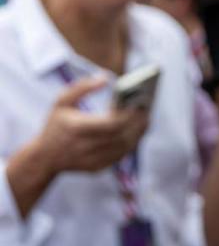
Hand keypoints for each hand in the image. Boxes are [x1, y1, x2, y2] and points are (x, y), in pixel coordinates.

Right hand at [33, 76, 150, 176]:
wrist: (44, 158)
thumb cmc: (56, 124)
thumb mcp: (62, 101)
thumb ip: (82, 87)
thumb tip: (105, 77)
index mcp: (77, 129)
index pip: (111, 124)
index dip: (128, 116)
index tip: (139, 104)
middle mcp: (84, 147)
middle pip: (121, 136)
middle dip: (137, 123)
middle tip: (147, 110)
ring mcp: (91, 160)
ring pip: (123, 148)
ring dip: (137, 134)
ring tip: (145, 119)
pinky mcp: (96, 168)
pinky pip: (120, 156)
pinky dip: (130, 144)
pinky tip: (136, 132)